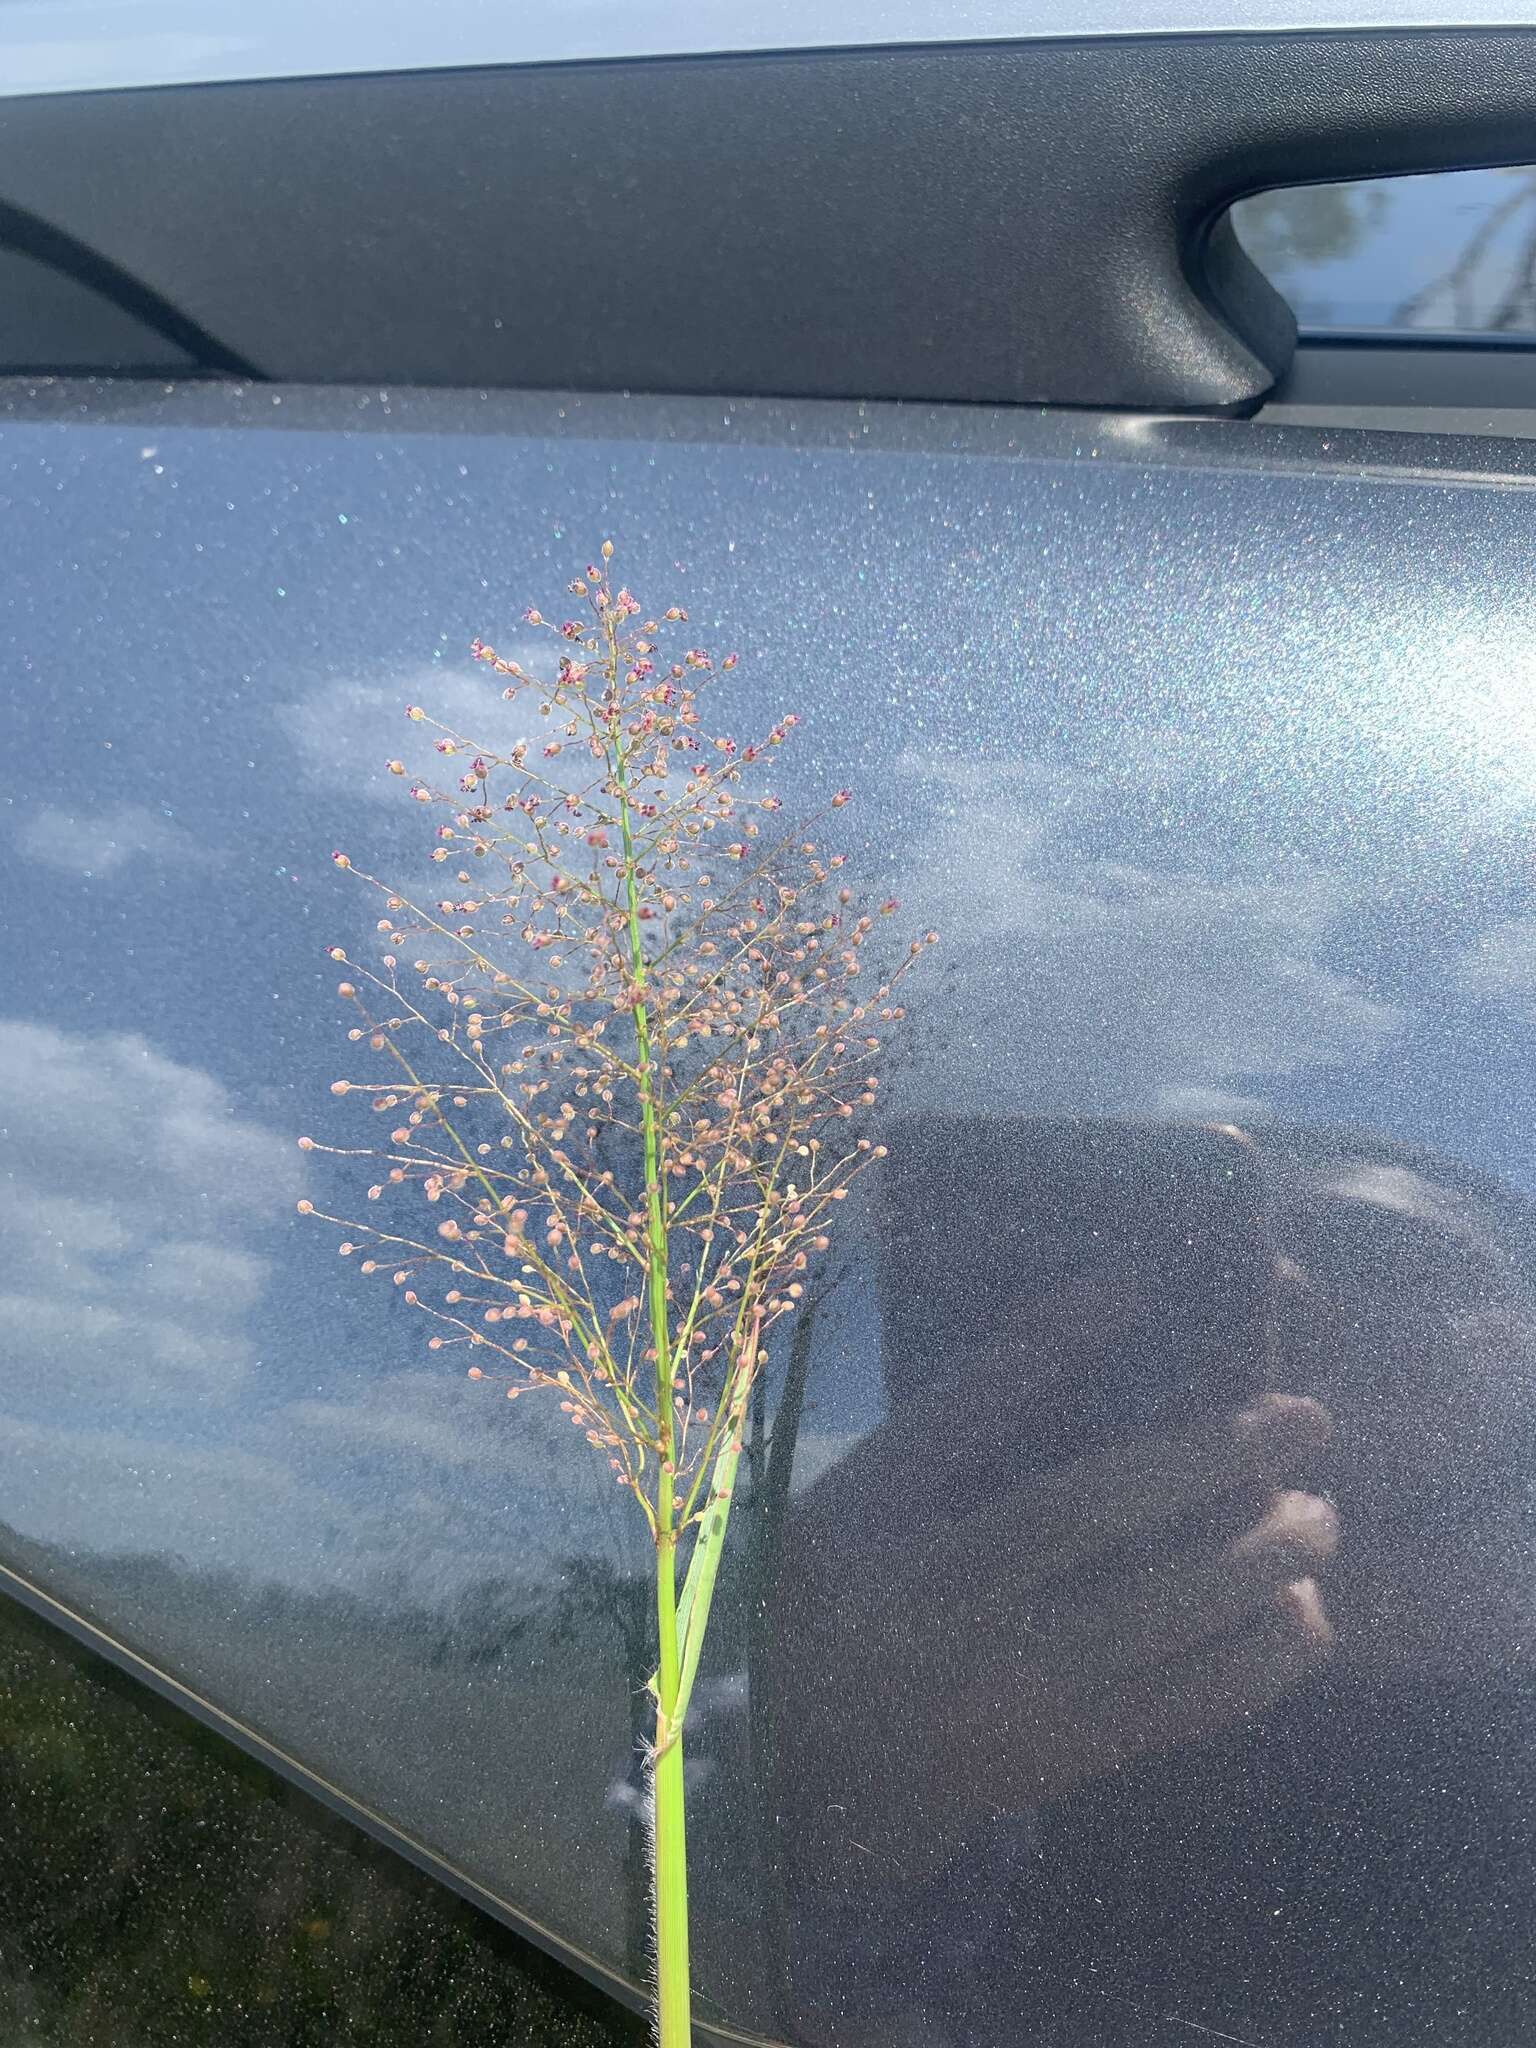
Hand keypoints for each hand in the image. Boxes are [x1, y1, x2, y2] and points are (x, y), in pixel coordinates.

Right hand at [777, 1392, 1337, 1878]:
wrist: (802, 1744)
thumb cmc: (840, 1574)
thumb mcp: (883, 1470)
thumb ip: (993, 1384)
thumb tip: (1118, 1290)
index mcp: (936, 1567)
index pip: (1081, 1508)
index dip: (1193, 1454)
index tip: (1281, 1403)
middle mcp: (992, 1656)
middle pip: (1156, 1589)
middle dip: (1259, 1515)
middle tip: (1318, 1445)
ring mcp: (1040, 1724)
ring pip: (1192, 1664)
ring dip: (1278, 1586)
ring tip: (1317, 1519)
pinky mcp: (1074, 1767)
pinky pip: (1196, 1716)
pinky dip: (1265, 1661)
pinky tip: (1296, 1609)